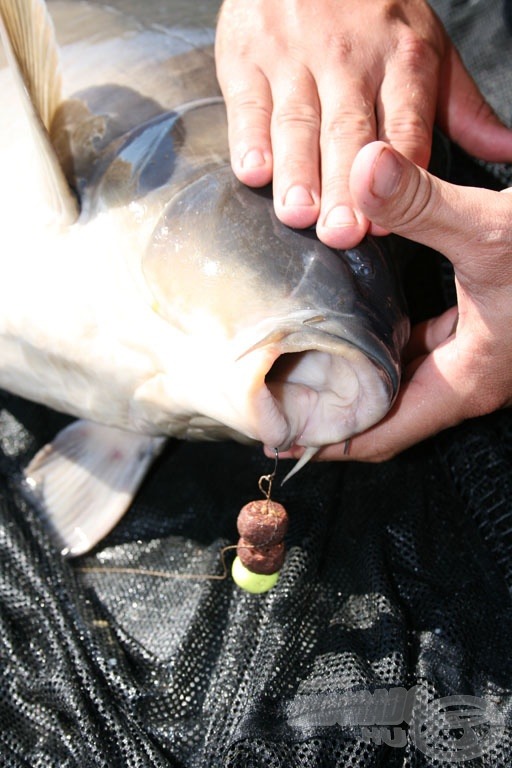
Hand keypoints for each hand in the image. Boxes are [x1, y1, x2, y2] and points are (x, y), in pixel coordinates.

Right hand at [215, 0, 511, 248]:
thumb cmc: (371, 15)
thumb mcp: (428, 50)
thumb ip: (461, 109)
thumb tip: (505, 150)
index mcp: (402, 58)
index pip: (405, 124)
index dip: (398, 171)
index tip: (390, 218)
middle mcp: (349, 58)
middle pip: (349, 130)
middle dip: (345, 185)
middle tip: (341, 232)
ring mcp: (295, 56)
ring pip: (298, 121)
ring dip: (298, 172)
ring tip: (299, 213)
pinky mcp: (248, 58)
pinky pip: (249, 103)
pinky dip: (250, 138)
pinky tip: (255, 172)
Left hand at [282, 141, 511, 461]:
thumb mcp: (494, 233)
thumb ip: (424, 205)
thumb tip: (363, 170)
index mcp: (466, 380)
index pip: (382, 434)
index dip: (329, 442)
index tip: (280, 439)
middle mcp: (467, 376)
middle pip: (385, 414)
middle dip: (332, 412)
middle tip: (278, 399)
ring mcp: (475, 354)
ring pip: (400, 381)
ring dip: (354, 378)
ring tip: (300, 363)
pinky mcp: (479, 327)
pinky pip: (416, 348)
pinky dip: (381, 344)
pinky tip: (354, 320)